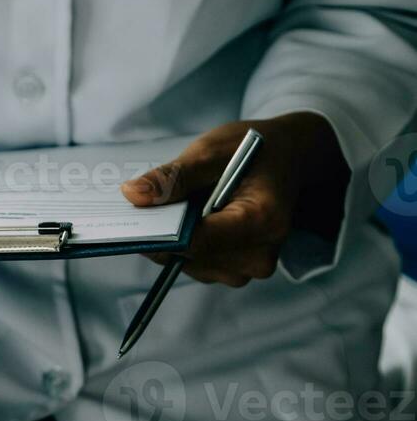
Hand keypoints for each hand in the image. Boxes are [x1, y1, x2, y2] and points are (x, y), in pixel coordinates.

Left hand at [120, 113, 347, 286]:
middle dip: (165, 232)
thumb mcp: (211, 151)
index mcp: (262, 220)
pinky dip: (183, 244)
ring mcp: (250, 267)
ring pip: (188, 263)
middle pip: (190, 256)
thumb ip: (172, 177)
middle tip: (154, 203)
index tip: (132, 219)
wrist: (288, 158)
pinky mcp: (238, 269)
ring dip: (174, 238)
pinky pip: (195, 263)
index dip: (160, 233)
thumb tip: (132, 196)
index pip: (197, 242)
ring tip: (182, 204)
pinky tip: (188, 218)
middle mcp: (260, 253)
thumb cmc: (253, 151)